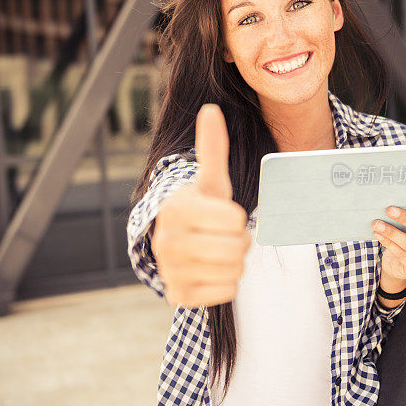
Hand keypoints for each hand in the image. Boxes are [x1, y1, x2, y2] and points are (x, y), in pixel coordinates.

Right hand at [151, 104, 250, 307]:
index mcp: (176, 209)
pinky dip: (227, 283)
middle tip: (224, 235)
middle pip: (237, 248)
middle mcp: (166, 241)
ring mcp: (170, 271)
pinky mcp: (179, 296)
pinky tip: (211, 271)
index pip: (236, 219)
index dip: (237, 217)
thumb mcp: (211, 180)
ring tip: (218, 251)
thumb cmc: (203, 207)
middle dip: (239, 241)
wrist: (180, 244)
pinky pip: (227, 291)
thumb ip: (212, 148)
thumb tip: (210, 110)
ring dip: (235, 262)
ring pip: (234, 271)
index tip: (222, 215)